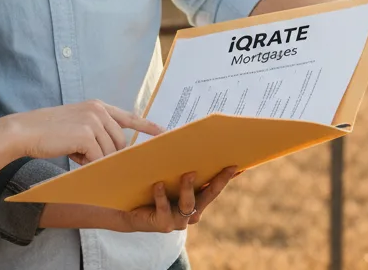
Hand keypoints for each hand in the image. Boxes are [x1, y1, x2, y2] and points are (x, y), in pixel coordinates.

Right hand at [5, 100, 163, 165]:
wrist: (25, 131)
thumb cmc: (49, 132)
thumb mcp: (77, 126)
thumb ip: (96, 132)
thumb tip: (113, 153)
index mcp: (98, 106)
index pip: (128, 116)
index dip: (147, 126)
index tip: (164, 133)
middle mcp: (98, 110)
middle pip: (120, 142)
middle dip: (107, 155)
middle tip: (84, 156)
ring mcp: (93, 121)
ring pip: (109, 152)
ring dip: (94, 159)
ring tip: (73, 152)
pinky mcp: (86, 134)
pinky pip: (97, 158)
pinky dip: (87, 163)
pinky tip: (72, 156)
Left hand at [121, 167, 236, 232]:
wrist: (128, 212)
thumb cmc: (150, 190)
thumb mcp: (168, 177)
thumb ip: (180, 167)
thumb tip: (190, 143)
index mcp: (196, 201)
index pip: (215, 187)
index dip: (227, 177)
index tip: (239, 165)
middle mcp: (191, 213)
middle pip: (209, 195)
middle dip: (219, 180)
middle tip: (226, 166)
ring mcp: (178, 221)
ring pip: (188, 204)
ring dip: (188, 188)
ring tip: (187, 173)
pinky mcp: (163, 224)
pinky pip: (164, 209)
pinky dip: (162, 196)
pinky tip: (158, 185)